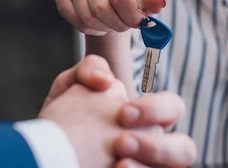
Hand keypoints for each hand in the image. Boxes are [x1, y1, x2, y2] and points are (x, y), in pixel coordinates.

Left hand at [39, 56, 196, 166]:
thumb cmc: (62, 119)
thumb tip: (107, 80)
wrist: (43, 153)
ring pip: (175, 167)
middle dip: (158, 146)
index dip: (156, 110)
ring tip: (119, 161)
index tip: (123, 115)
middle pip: (184, 149)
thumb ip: (90, 69)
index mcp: (144, 118)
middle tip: (122, 142)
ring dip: (151, 160)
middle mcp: (150, 145)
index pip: (173, 108)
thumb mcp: (70, 86)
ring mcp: (142, 165)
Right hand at [56, 0, 166, 35]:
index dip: (130, 17)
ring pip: (87, 16)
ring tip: (111, 24)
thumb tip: (158, 1)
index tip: (137, 23)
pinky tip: (97, 25)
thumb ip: (153, 0)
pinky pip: (73, 18)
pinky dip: (87, 28)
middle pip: (102, 8)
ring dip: (103, 28)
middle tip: (123, 25)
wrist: (111, 1)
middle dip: (117, 24)